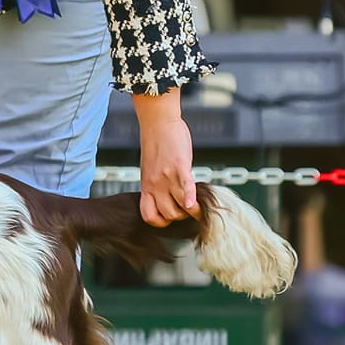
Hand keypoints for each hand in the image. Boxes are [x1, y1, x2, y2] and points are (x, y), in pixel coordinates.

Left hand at [133, 91, 198, 226]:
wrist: (158, 123)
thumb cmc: (156, 144)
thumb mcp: (150, 169)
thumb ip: (157, 184)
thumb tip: (168, 197)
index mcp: (147, 186)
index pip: (149, 216)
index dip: (161, 222)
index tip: (170, 218)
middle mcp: (155, 184)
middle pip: (168, 215)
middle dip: (180, 217)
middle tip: (188, 209)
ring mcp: (167, 177)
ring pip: (179, 207)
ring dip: (192, 211)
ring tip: (198, 207)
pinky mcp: (180, 167)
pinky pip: (186, 188)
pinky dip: (190, 199)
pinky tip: (194, 204)